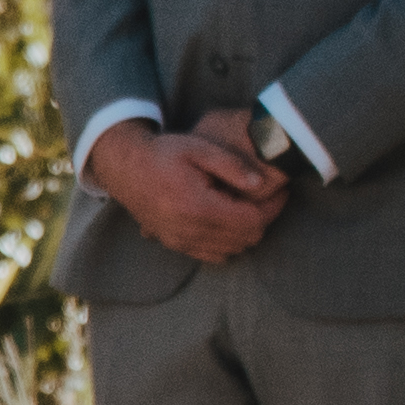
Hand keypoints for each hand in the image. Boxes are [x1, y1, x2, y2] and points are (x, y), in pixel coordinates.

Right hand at [88, 111, 285, 266]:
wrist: (124, 166)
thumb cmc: (163, 153)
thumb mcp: (199, 148)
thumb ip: (233, 166)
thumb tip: (262, 185)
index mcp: (198, 206)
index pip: (252, 220)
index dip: (274, 207)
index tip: (281, 191)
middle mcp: (189, 230)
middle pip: (246, 239)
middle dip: (262, 218)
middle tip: (265, 197)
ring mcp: (180, 241)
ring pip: (232, 250)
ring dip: (244, 232)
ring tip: (244, 206)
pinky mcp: (174, 244)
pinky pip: (212, 255)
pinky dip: (226, 243)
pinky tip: (225, 220)